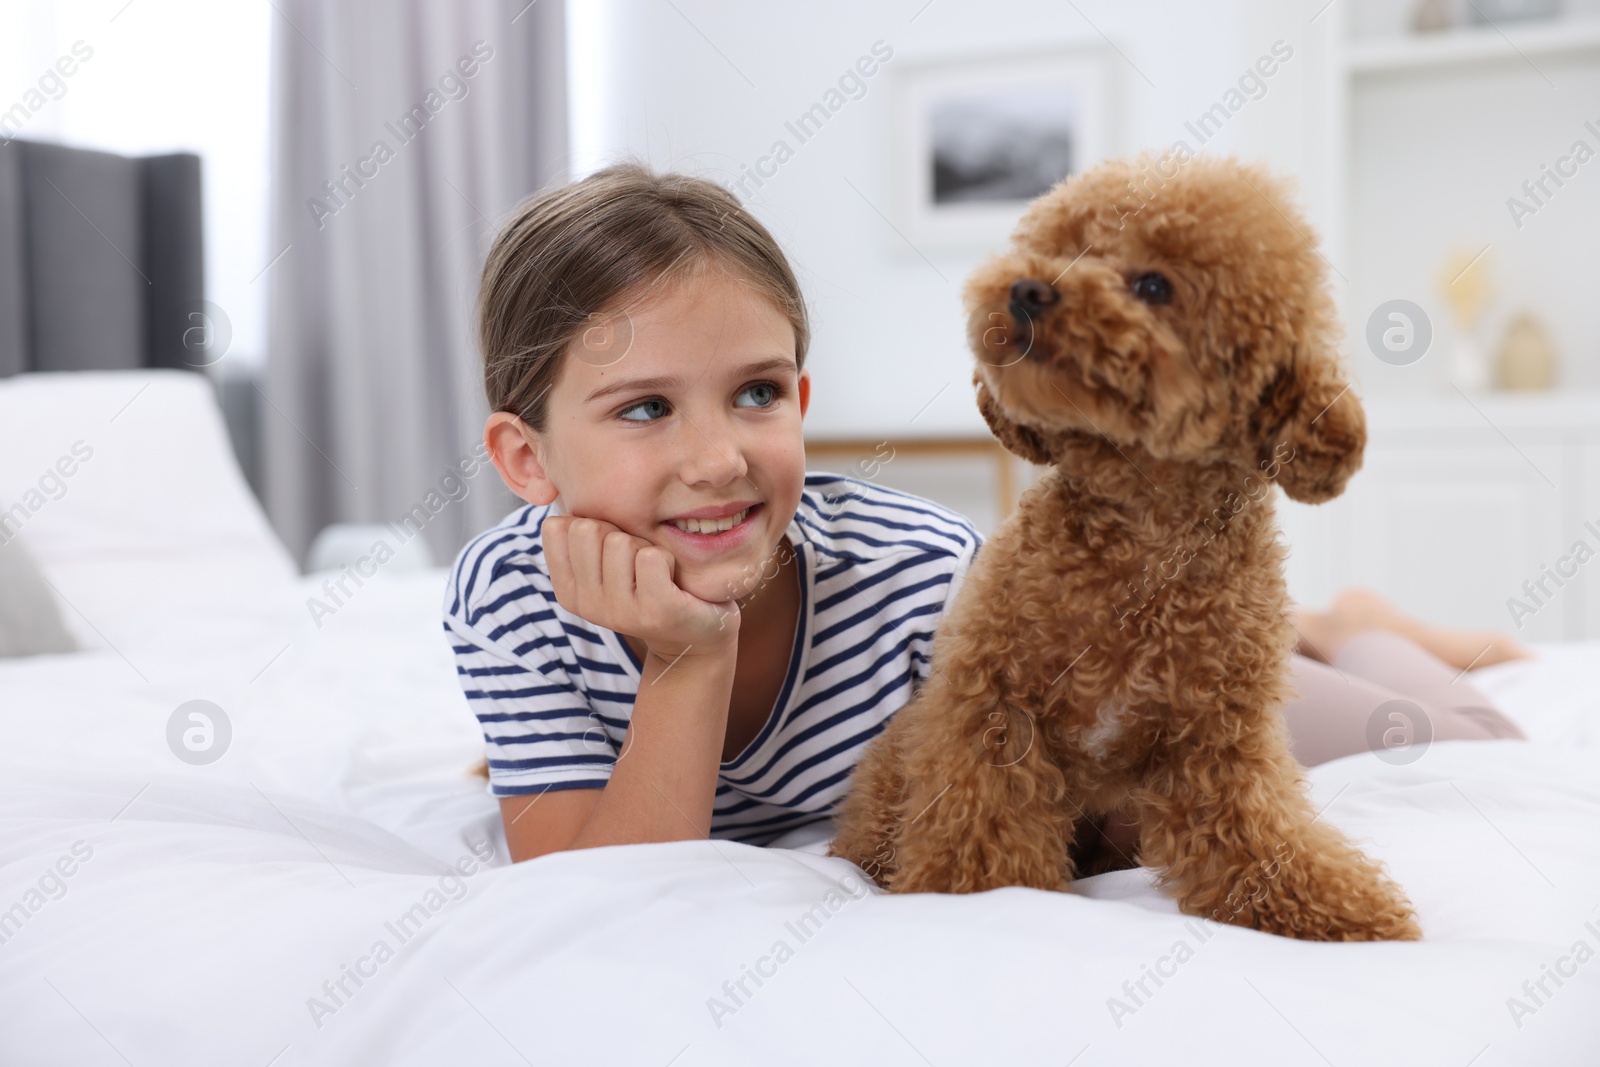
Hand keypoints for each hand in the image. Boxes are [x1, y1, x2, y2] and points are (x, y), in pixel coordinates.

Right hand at [541, 515, 738, 662]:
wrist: (695, 630)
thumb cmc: (647, 582)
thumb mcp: (605, 560)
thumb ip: (580, 534)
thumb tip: (560, 500)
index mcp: (567, 590)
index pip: (557, 528)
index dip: (592, 524)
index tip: (610, 549)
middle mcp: (586, 605)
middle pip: (588, 529)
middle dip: (619, 533)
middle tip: (637, 561)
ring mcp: (618, 612)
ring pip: (620, 542)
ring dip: (646, 547)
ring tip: (656, 572)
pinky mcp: (655, 612)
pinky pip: (650, 557)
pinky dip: (667, 559)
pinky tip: (672, 580)